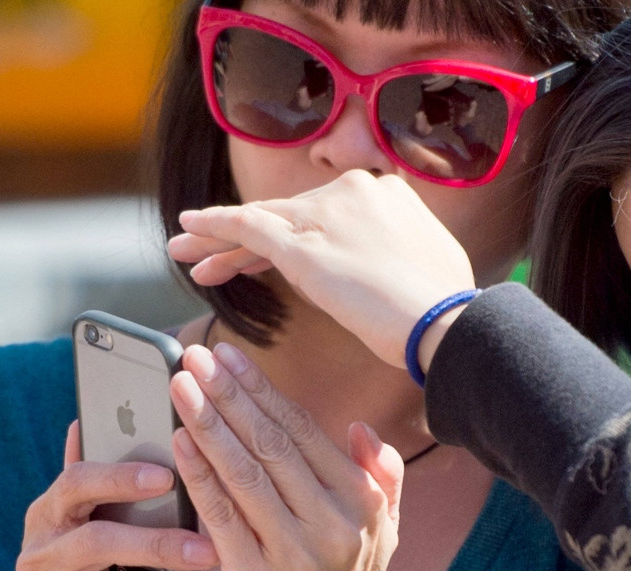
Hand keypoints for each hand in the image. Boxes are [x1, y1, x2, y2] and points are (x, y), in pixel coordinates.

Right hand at [14, 422, 224, 570]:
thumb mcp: (79, 522)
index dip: (119, 478)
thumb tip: (89, 418)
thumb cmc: (82, 566)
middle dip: (156, 546)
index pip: (75, 485)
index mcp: (50, 518)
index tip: (168, 474)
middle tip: (211, 551)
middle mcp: (40, 564)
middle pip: (96, 545)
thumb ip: (93, 481)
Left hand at [169, 170, 476, 368]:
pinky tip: (187, 230)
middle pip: (289, 213)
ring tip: (185, 252)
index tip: (276, 256)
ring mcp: (326, 215)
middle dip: (248, 238)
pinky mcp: (302, 243)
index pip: (326, 211)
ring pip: (262, 220)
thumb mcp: (431, 259)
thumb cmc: (444, 306)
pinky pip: (246, 227)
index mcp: (388, 192)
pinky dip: (213, 227)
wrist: (442, 320)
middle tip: (210, 251)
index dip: (298, 234)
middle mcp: (354, 191)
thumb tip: (398, 263)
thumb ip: (404, 248)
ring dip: (219, 239)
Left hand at [169, 343, 403, 570]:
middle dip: (228, 394)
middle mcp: (333, 523)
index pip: (303, 432)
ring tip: (179, 386)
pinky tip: (178, 442)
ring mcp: (295, 553)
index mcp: (361, 503)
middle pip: (270, 443)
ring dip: (207, 423)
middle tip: (194, 357)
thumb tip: (360, 428)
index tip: (229, 357)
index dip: (262, 390)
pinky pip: (222, 515)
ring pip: (244, 472)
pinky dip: (198, 474)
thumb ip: (380, 478)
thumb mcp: (383, 532)